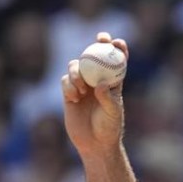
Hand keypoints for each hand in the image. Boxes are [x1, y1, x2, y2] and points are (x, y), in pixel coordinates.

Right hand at [61, 31, 127, 155]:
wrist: (94, 143)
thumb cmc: (109, 129)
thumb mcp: (113, 113)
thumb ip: (108, 98)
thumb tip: (100, 84)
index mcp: (113, 84)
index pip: (116, 63)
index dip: (118, 50)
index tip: (117, 42)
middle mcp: (97, 82)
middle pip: (95, 57)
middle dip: (98, 44)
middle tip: (100, 38)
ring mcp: (82, 86)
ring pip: (76, 66)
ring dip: (77, 72)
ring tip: (82, 90)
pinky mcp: (69, 94)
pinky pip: (65, 80)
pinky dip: (68, 85)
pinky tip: (74, 97)